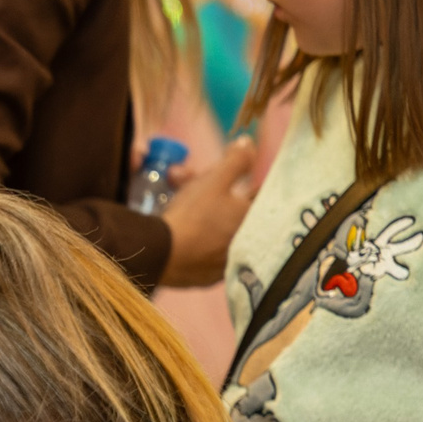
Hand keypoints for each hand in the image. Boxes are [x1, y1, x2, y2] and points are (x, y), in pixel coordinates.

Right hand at [158, 138, 258, 287]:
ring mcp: (225, 264)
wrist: (161, 256)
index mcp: (250, 219)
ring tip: (187, 209)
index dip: (251, 186)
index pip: (261, 198)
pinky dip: (200, 244)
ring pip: (221, 235)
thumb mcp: (214, 180)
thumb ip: (235, 161)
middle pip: (236, 215)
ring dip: (210, 221)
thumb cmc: (193, 215)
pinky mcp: (207, 278)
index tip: (242, 181)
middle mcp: (243, 244)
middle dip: (218, 198)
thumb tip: (249, 143)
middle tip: (195, 187)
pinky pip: (207, 255)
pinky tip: (187, 235)